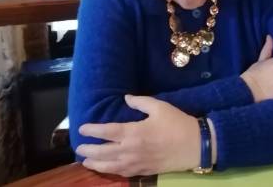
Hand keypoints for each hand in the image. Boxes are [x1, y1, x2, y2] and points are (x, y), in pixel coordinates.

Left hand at [76, 95, 199, 176]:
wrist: (194, 145)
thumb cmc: (176, 123)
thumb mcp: (159, 106)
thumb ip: (140, 102)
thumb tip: (126, 98)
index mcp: (134, 132)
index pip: (107, 132)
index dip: (93, 130)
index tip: (82, 128)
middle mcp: (131, 150)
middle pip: (104, 152)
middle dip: (89, 150)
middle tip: (78, 148)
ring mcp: (136, 163)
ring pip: (110, 166)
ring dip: (96, 164)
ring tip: (85, 162)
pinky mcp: (143, 171)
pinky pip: (122, 173)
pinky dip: (110, 172)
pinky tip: (106, 169)